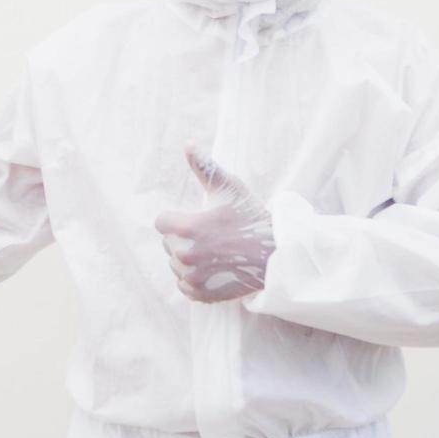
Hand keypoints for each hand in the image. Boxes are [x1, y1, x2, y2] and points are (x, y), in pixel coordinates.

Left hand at [154, 142, 275, 302]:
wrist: (276, 254)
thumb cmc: (252, 216)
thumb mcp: (229, 187)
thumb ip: (205, 166)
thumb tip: (187, 142)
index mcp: (187, 227)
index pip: (162, 223)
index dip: (178, 218)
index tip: (199, 218)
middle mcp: (186, 254)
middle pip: (168, 244)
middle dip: (183, 239)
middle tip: (212, 235)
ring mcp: (193, 278)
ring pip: (175, 266)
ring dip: (188, 260)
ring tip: (214, 252)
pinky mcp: (201, 295)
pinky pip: (184, 287)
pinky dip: (194, 280)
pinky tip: (212, 269)